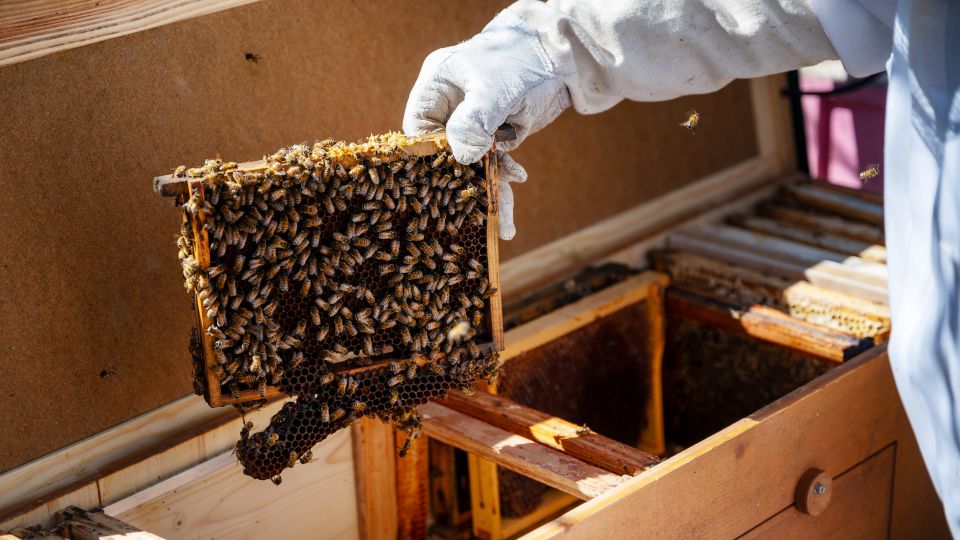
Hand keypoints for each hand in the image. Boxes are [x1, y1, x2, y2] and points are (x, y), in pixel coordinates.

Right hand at [403, 8, 569, 238]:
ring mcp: (473, 121)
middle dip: (461, 182)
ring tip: (502, 218)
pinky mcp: (495, 133)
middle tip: (475, 211)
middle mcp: (450, 106)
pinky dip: (502, 178)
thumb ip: (475, 121)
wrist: (562, 55)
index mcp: (437, 87)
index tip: (445, 184)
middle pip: (444, 152)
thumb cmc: (522, 59)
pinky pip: (492, 162)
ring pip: (470, 161)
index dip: (429, 159)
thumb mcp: (495, 90)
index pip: (418, 131)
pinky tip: (513, 192)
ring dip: (486, 187)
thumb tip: (461, 157)